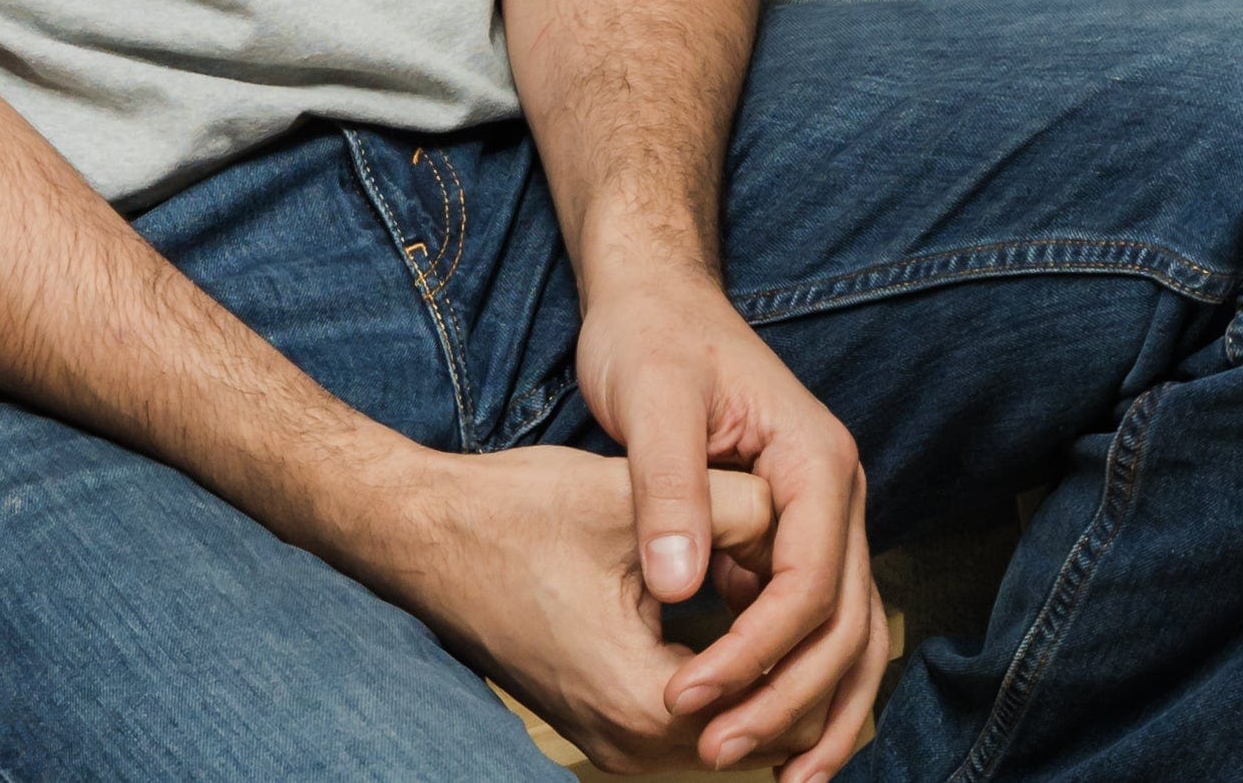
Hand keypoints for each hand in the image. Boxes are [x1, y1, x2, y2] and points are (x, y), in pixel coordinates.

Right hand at [381, 447, 783, 773]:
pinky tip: (735, 604)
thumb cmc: (514, 516)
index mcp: (643, 704)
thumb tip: (795, 511)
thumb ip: (723, 506)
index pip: (774, 706)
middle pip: (755, 728)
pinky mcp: (600, 715)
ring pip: (725, 722)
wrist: (424, 536)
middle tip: (818, 579)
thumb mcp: (627, 498)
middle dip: (789, 657)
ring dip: (758, 664)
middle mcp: (630, 745)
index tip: (818, 562)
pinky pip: (688, 713)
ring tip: (780, 584)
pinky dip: (722, 668)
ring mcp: (612, 739)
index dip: (803, 635)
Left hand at [574, 270, 889, 782]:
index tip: (687, 698)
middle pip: (843, 626)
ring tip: (774, 781)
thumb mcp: (650, 401)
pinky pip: (812, 624)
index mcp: (816, 460)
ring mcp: (822, 517)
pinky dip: (796, 681)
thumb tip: (679, 589)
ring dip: (813, 711)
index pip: (808, 585)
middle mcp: (837, 493)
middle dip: (789, 702)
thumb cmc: (651, 336)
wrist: (655, 296)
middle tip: (715, 755)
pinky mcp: (792, 536)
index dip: (754, 654)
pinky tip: (759, 727)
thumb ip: (668, 491)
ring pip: (846, 637)